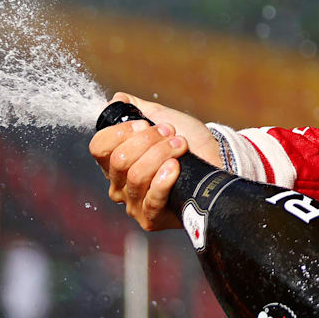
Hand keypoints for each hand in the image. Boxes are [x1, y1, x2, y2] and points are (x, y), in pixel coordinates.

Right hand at [87, 92, 221, 230]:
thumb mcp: (162, 118)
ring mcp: (133, 203)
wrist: (218, 160)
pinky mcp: (151, 218)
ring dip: (161, 154)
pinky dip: (164, 179)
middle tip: (170, 133)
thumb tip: (117, 99)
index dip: (120, 132)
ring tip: (179, 146)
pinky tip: (176, 167)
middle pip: (119, 160)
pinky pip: (151, 198)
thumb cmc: (189, 141)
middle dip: (148, 141)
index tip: (144, 124)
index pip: (99, 146)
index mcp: (115, 161)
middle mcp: (119, 184)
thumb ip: (137, 109)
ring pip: (136, 175)